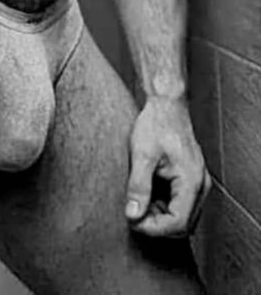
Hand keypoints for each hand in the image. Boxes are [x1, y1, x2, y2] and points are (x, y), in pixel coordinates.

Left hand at [125, 96, 210, 236]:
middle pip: (183, 225)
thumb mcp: (142, 154)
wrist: (166, 104)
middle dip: (157, 225)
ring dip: (161, 217)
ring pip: (184, 217)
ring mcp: (199, 183)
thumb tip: (133, 215)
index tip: (132, 220)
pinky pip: (182, 205)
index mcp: (192, 180)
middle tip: (133, 213)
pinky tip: (148, 195)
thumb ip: (138, 186)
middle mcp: (201, 185)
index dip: (154, 228)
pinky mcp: (193, 180)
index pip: (178, 223)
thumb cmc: (156, 124)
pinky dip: (165, 207)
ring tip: (139, 202)